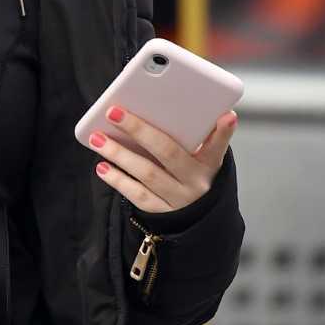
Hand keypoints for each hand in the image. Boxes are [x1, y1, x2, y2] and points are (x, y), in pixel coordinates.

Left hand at [91, 106, 237, 212]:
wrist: (194, 219)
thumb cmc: (188, 175)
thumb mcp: (197, 158)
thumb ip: (186, 136)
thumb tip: (162, 105)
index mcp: (210, 164)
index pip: (218, 145)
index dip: (224, 132)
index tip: (228, 115)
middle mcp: (197, 182)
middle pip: (167, 152)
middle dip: (139, 129)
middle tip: (113, 112)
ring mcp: (180, 200)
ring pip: (147, 173)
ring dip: (119, 154)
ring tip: (97, 138)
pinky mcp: (163, 213)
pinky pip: (138, 195)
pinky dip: (118, 180)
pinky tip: (102, 166)